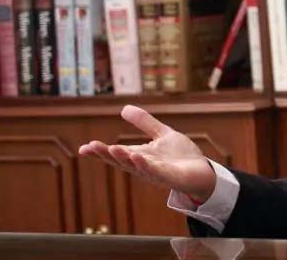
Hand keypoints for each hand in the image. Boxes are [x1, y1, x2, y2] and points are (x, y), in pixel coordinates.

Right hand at [79, 105, 216, 202]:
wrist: (202, 171)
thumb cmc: (181, 156)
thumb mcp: (162, 134)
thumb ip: (145, 123)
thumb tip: (124, 108)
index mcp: (140, 156)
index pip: (117, 153)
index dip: (101, 152)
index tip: (84, 148)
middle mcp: (144, 166)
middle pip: (121, 161)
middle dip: (106, 155)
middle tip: (90, 147)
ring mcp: (156, 173)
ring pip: (136, 167)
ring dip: (124, 158)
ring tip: (111, 149)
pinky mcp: (169, 177)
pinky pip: (155, 171)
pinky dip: (145, 165)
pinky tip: (136, 157)